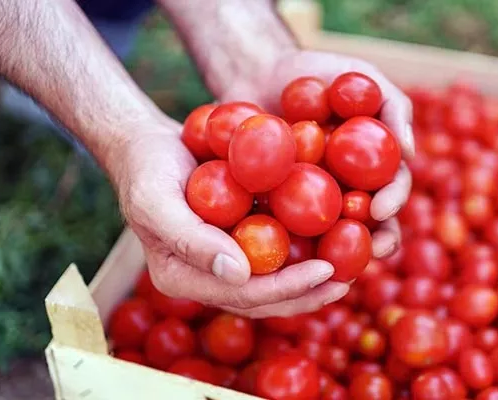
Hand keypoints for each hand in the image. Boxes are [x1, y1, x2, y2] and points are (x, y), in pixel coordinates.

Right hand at [114, 116, 348, 317]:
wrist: (148, 145)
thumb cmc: (146, 170)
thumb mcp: (157, 201)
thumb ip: (191, 240)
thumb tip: (240, 274)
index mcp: (185, 279)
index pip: (241, 295)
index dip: (285, 288)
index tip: (325, 271)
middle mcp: (208, 276)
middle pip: (264, 297)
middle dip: (307, 293)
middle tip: (347, 281)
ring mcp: (226, 258)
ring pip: (274, 279)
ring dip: (311, 279)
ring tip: (351, 269)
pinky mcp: (239, 238)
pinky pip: (275, 250)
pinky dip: (304, 248)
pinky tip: (335, 239)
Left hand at [220, 49, 414, 257]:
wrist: (260, 72)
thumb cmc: (318, 71)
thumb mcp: (360, 76)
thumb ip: (392, 106)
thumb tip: (410, 150)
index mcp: (373, 166)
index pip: (392, 189)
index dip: (392, 202)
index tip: (380, 208)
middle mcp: (349, 188)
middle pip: (369, 223)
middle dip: (375, 241)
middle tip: (370, 250)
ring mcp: (314, 200)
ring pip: (331, 236)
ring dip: (337, 254)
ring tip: (331, 266)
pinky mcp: (278, 205)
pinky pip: (285, 228)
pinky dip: (288, 243)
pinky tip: (282, 257)